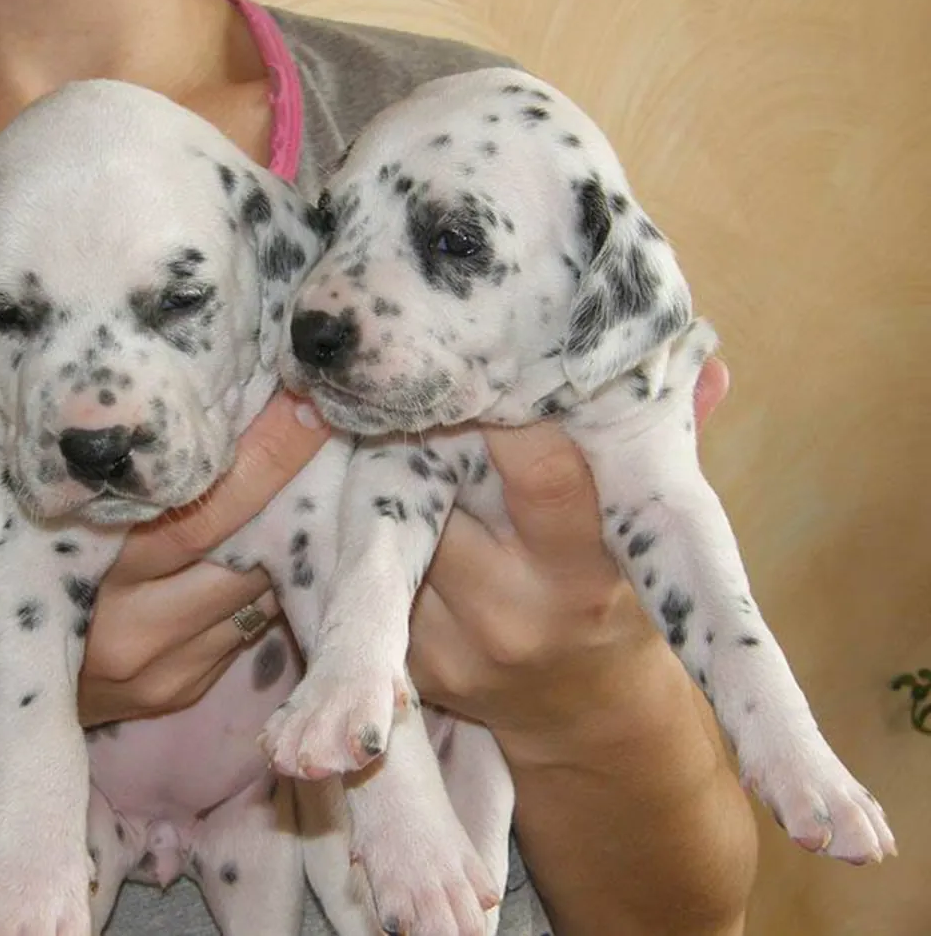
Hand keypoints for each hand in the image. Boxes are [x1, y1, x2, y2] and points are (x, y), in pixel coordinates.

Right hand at [0, 392, 329, 738]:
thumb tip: (39, 360)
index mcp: (77, 575)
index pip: (194, 511)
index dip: (258, 459)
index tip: (299, 401)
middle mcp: (134, 630)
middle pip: (244, 550)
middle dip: (294, 484)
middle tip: (328, 418)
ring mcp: (164, 669)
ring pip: (258, 589)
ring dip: (287, 531)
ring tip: (311, 464)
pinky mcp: (181, 689)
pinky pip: (246, 623)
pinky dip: (264, 574)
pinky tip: (271, 530)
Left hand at [406, 359, 730, 760]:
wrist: (584, 720)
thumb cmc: (618, 603)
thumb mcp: (649, 538)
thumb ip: (665, 452)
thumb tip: (707, 370)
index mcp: (583, 574)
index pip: (546, 478)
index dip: (510, 410)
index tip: (489, 360)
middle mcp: (514, 613)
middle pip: (441, 496)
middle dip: (426, 433)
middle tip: (414, 383)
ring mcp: (453, 645)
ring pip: (393, 531)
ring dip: (383, 475)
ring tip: (388, 430)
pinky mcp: (412, 662)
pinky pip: (372, 575)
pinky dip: (372, 530)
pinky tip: (376, 498)